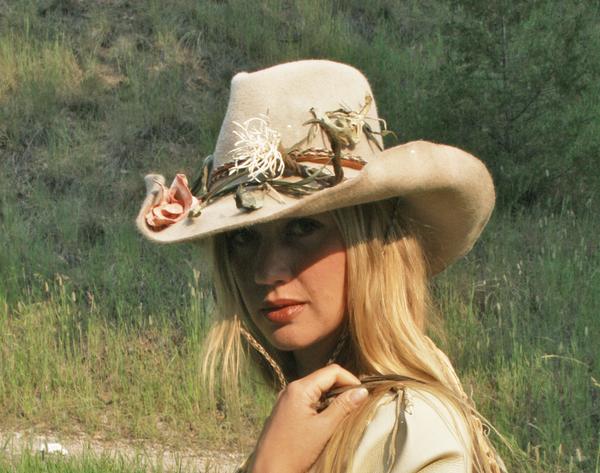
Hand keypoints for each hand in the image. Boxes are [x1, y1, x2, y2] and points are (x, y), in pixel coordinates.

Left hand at [249, 364, 368, 472]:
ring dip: (333, 398)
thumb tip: (363, 391)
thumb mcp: (323, 428)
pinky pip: (307, 400)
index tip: (364, 395)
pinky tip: (328, 419)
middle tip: (358, 404)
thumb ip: (343, 407)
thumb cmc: (295, 451)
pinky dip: (321, 405)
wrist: (267, 470)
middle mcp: (291, 389)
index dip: (350, 380)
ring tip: (346, 412)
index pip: (332, 371)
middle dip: (342, 388)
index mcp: (299, 388)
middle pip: (323, 378)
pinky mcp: (285, 411)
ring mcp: (286, 400)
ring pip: (316, 390)